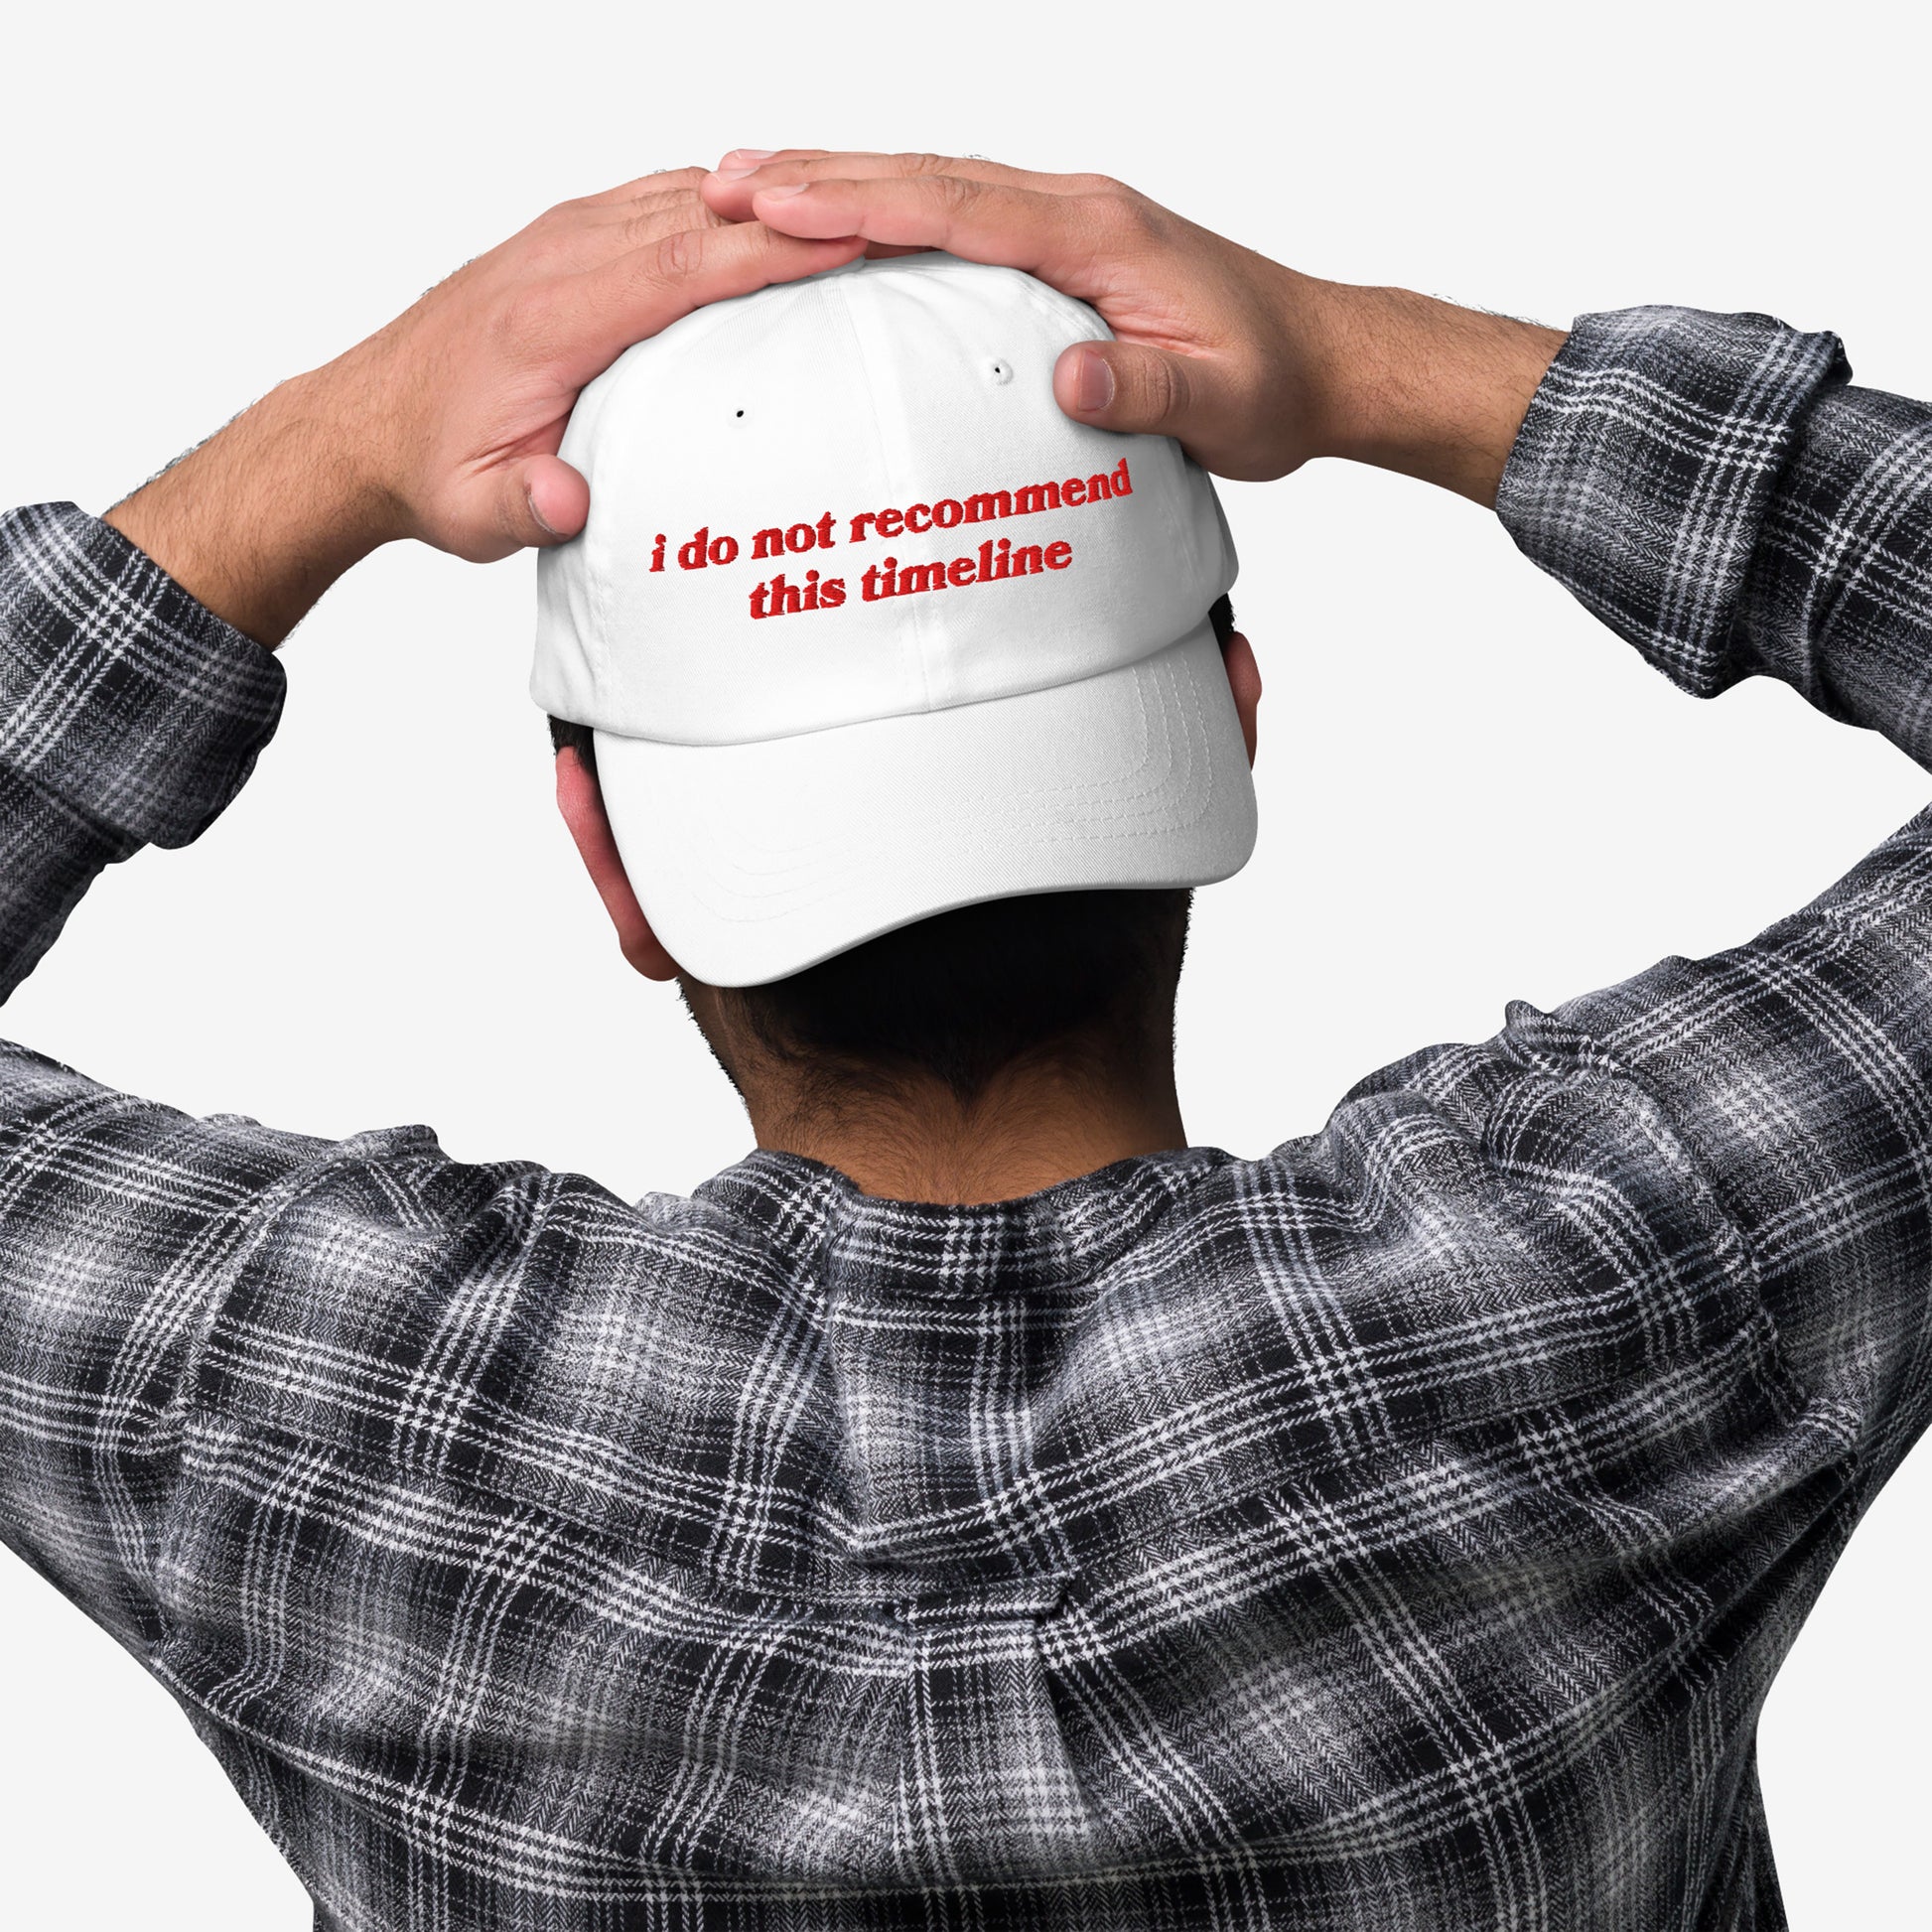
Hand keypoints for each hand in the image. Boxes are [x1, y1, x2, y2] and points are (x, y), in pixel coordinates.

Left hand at [107, 171, 864, 643]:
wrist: (363, 424)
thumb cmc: (431, 465)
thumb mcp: (472, 509)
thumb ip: (522, 504)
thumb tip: (567, 501)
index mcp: (547, 319)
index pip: (676, 267)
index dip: (765, 250)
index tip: (844, 237)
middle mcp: (556, 261)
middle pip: (697, 215)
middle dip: (796, 210)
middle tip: (890, 211)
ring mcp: (562, 240)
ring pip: (682, 196)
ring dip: (767, 200)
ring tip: (858, 206)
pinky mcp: (569, 241)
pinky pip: (661, 203)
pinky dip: (725, 204)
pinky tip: (776, 219)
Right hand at [701, 151, 1565, 504]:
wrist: (1324, 360)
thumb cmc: (1274, 381)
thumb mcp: (1224, 404)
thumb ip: (1151, 387)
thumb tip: (1073, 375)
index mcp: (1101, 233)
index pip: (960, 204)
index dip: (862, 200)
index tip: (778, 197)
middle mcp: (1078, 209)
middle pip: (930, 176)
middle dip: (823, 175)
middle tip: (726, 177)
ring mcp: (1069, 221)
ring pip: (938, 186)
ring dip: (846, 184)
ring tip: (754, 186)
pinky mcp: (1065, 248)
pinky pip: (960, 216)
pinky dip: (892, 211)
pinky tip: (847, 226)